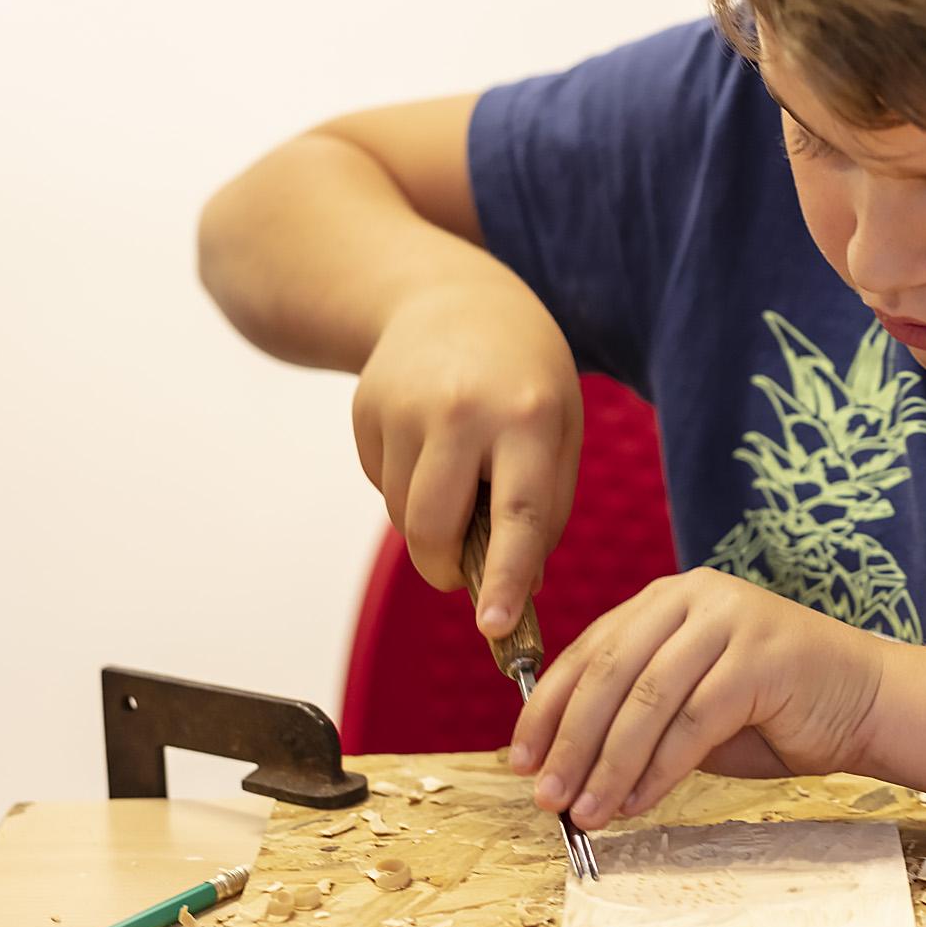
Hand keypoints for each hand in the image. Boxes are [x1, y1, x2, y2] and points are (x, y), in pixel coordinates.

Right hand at [350, 280, 581, 635]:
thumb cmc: (523, 375)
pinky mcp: (364, 410)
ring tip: (460, 474)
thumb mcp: (562, 426)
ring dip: (429, 525)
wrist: (449, 298)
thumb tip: (517, 587)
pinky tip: (428, 444)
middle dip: (446, 571)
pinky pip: (381, 486)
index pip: (520, 515)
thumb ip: (548, 506)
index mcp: (529, 417)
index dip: (506, 578)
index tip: (496, 628)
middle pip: (434, 529)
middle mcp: (462, 411)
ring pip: (402, 516)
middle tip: (466, 575)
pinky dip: (405, 488)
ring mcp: (403, 408)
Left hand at [509, 567, 886, 828]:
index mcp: (669, 598)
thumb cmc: (773, 707)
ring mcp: (730, 620)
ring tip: (586, 813)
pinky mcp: (760, 656)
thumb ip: (634, 715)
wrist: (865, 700)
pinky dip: (657, 769)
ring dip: (609, 764)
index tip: (522, 759)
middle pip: (610, 672)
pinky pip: (692, 721)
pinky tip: (637, 803)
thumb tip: (561, 763)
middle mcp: (695, 595)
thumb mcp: (689, 702)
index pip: (589, 650)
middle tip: (546, 796)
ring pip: (646, 698)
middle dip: (571, 741)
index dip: (547, 708)